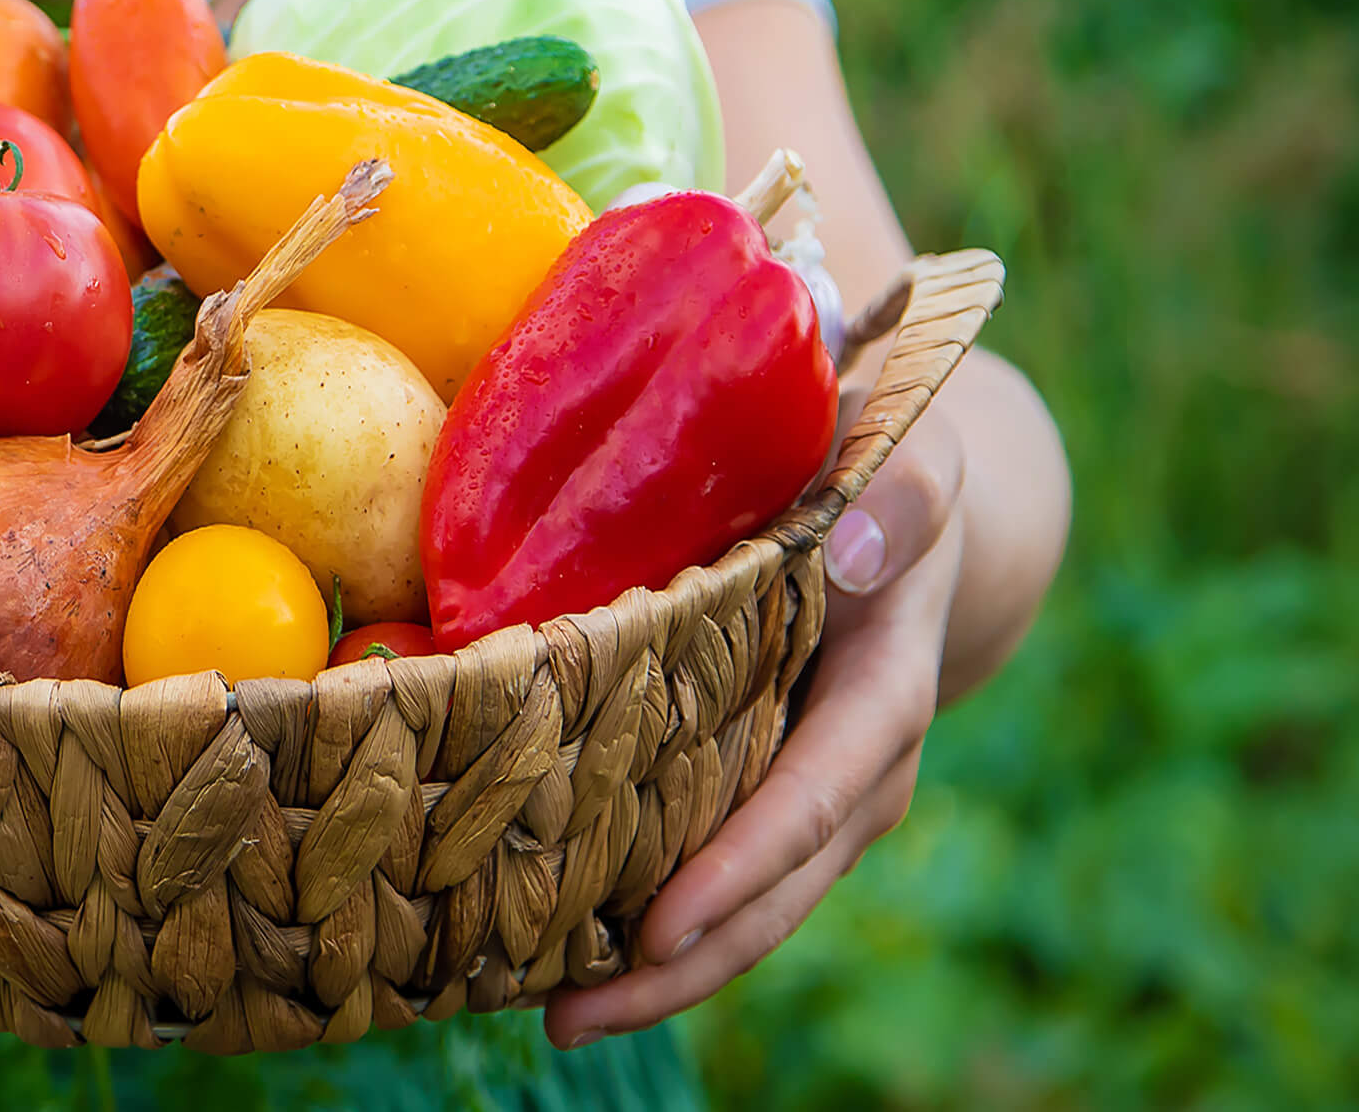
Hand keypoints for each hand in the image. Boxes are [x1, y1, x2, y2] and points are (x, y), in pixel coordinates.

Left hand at [544, 405, 965, 1048]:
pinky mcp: (766, 790)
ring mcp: (816, 789)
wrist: (906, 497)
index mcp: (888, 685)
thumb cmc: (889, 463)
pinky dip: (656, 922)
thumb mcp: (916, 453)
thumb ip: (904, 492)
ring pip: (752, 904)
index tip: (663, 926)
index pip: (821, 790)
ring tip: (554, 1017)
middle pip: (779, 888)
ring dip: (662, 972)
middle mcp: (860, 763)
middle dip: (685, 964)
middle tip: (570, 1018)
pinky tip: (565, 955)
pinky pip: (721, 871)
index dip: (747, 864)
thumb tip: (853, 548)